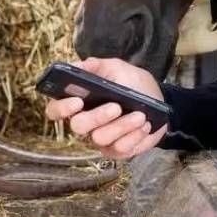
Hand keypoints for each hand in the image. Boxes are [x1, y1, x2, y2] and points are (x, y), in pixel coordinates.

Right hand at [44, 57, 167, 160]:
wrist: (160, 102)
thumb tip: (75, 66)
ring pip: (101, 138)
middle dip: (97, 116)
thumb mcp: (116, 68)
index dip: (61, 108)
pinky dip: (135, 136)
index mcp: (80, 101)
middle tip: (116, 106)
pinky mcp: (117, 150)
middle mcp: (86, 122)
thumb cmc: (133, 84)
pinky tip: (144, 125)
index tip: (77, 101)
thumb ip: (95, 66)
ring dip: (122, 125)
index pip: (56, 109)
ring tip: (140, 115)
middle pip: (78, 126)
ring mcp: (101, 138)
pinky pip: (120, 149)